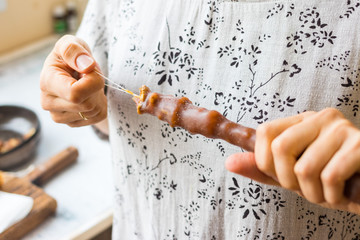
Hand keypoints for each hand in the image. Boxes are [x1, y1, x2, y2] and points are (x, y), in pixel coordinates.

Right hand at [40, 35, 106, 126]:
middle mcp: (48, 102)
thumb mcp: (72, 43)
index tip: (91, 69)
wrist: (74, 70)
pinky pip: (98, 117)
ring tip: (87, 85)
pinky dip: (100, 105)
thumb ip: (75, 50)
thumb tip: (86, 66)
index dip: (93, 82)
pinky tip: (89, 95)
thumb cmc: (73, 55)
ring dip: (98, 96)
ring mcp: (58, 116)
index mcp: (46, 82)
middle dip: (96, 88)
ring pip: (93, 112)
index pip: (75, 94)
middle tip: (89, 76)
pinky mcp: (71, 123)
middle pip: (88, 105)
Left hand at [226, 108, 359, 213]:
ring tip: (326, 192)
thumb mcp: (291, 175)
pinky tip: (341, 194)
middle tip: (305, 188)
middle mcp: (320, 118)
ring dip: (312, 194)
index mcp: (301, 122)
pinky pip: (329, 177)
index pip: (265, 132)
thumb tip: (229, 163)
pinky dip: (331, 197)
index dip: (264, 161)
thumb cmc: (330, 182)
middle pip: (280, 148)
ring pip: (304, 168)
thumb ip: (261, 168)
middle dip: (288, 180)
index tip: (280, 177)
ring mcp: (342, 129)